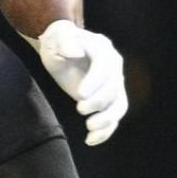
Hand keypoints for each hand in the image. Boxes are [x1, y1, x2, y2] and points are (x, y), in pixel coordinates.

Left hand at [35, 20, 128, 145]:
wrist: (62, 48)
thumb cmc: (58, 42)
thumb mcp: (56, 38)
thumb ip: (64, 41)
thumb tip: (74, 51)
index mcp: (102, 49)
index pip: (105, 66)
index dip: (95, 82)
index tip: (80, 95)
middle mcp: (114, 66)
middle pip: (114, 88)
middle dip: (99, 102)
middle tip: (80, 109)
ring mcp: (113, 84)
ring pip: (119, 105)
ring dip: (107, 119)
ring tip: (89, 127)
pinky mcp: (108, 99)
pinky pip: (114, 117)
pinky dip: (106, 131)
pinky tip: (90, 139)